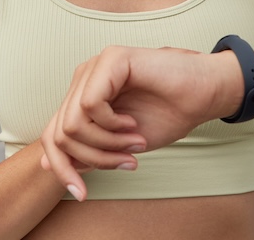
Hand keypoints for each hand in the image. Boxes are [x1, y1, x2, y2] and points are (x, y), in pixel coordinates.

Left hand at [39, 45, 238, 200]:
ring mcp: (95, 66)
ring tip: (133, 144)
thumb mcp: (119, 144)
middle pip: (59, 133)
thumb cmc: (166, 115)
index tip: (81, 194)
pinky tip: (132, 125)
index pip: (53, 135)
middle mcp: (83, 79)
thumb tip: (49, 163)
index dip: (63, 168)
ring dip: (105, 144)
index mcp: (82, 96)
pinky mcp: (111, 59)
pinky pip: (90, 105)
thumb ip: (86, 149)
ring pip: (72, 123)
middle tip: (125, 163)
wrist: (204, 94)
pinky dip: (111, 125)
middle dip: (92, 159)